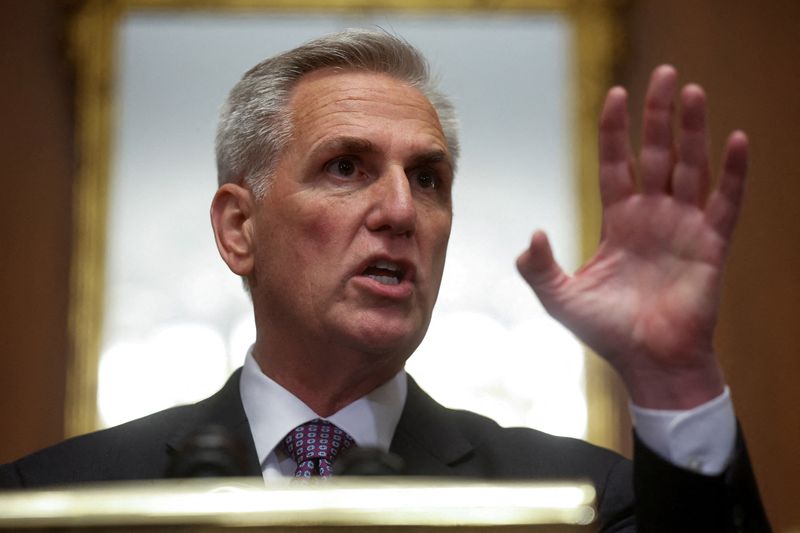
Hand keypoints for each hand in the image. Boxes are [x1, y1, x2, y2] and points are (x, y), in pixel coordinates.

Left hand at [516, 65, 747, 408]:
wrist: (649, 364)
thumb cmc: (607, 332)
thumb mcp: (561, 298)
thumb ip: (538, 268)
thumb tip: (531, 235)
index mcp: (619, 222)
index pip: (616, 164)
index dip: (616, 131)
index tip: (616, 94)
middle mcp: (653, 217)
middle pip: (655, 155)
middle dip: (657, 116)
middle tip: (663, 75)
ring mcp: (684, 228)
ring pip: (689, 168)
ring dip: (692, 131)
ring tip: (692, 91)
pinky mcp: (712, 246)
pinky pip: (726, 203)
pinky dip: (733, 173)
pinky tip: (737, 140)